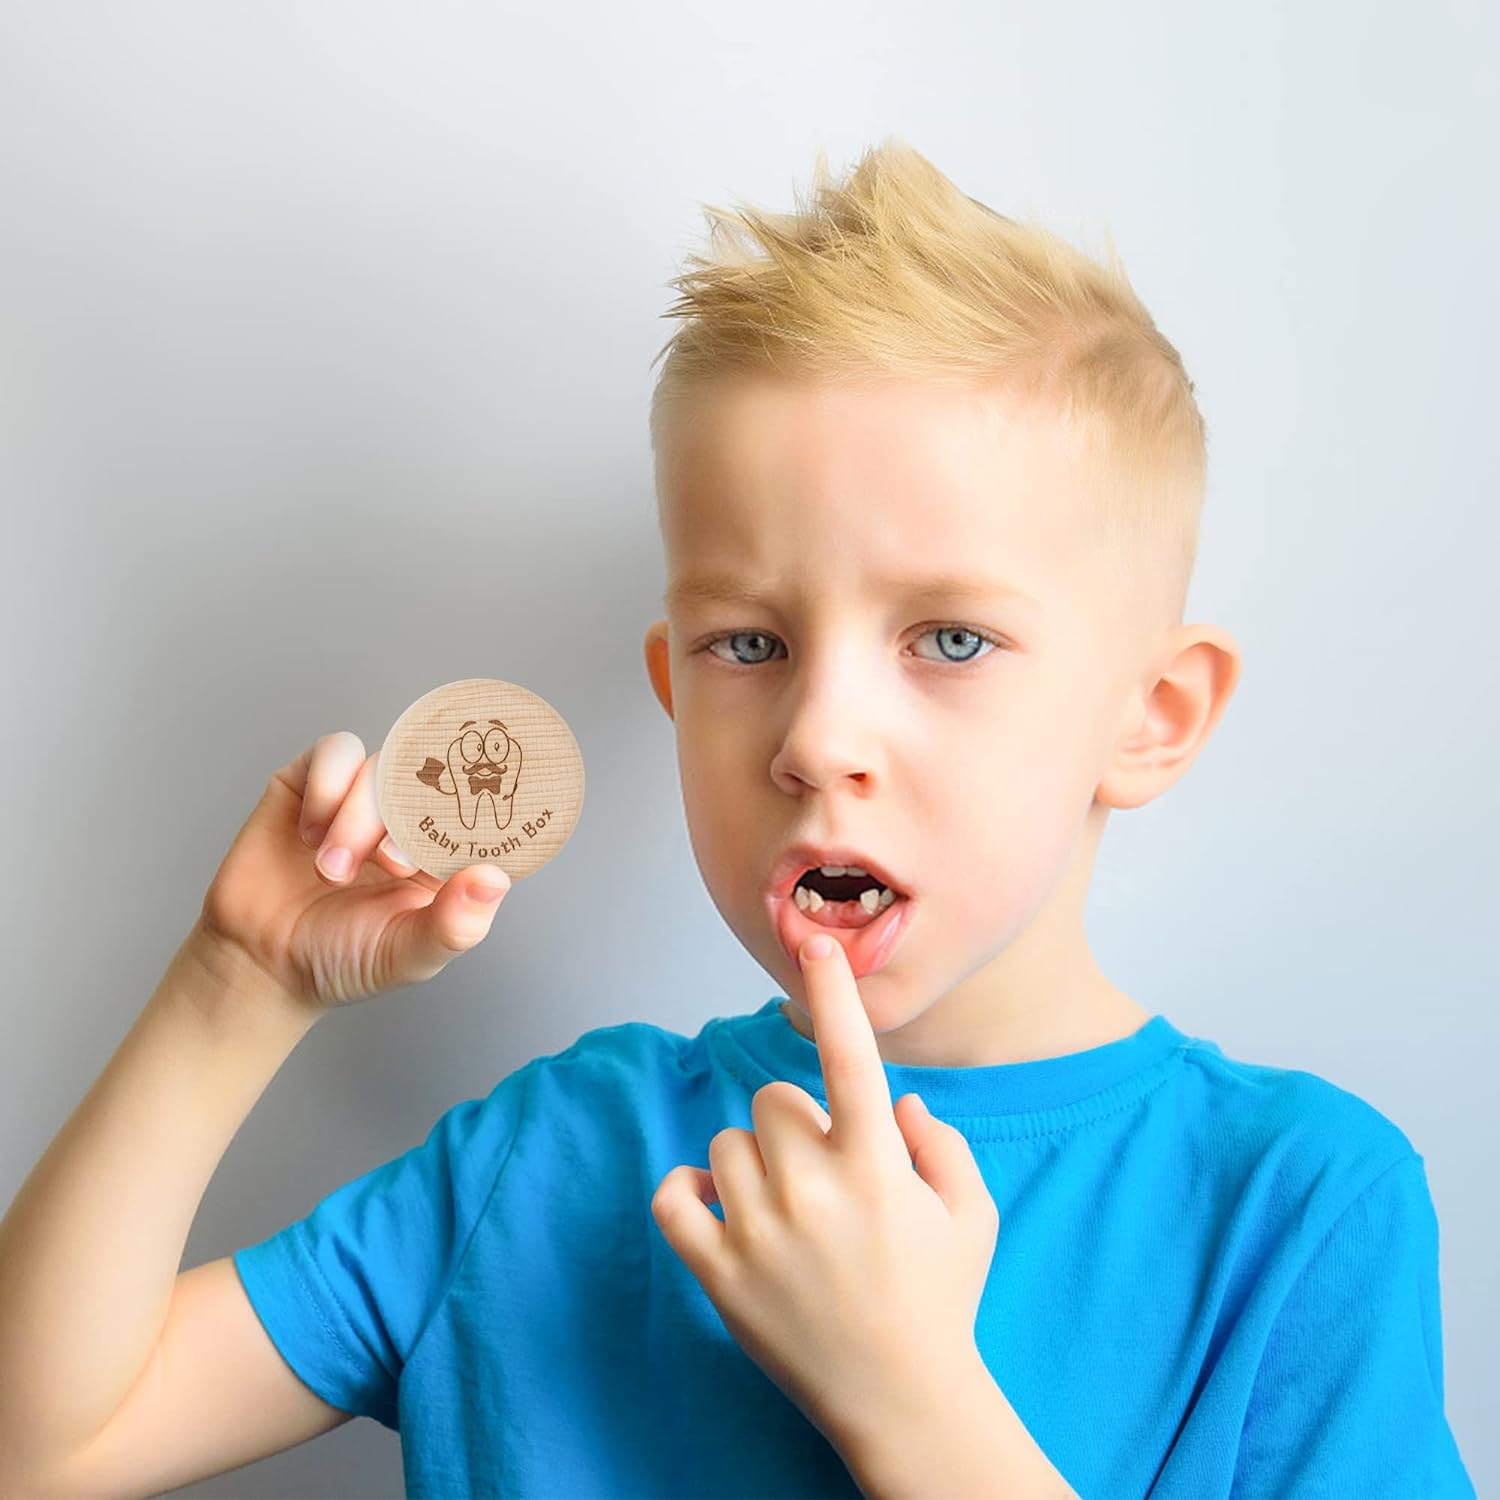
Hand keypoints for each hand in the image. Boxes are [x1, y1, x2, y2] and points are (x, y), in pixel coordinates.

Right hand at [195, 730, 511, 1012]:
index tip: (478, 814)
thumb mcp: (408, 955)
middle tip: (389, 865)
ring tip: (332, 871)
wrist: (263, 962)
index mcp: (446, 854)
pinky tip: (310, 836)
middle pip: (432, 779)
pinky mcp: (314, 782)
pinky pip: (336, 752)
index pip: (482, 809)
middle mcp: (410, 818)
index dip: (482, 807)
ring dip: (359, 816)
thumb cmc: (345, 958)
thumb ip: (455, 924)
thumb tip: (496, 879)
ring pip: (383, 766)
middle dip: (409, 820)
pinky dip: (327, 790)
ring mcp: (363, 796)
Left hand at [650, 931, 1000, 1456]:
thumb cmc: (942, 1302)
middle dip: (797, 1125)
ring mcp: (760, 1232)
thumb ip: (943, 1144)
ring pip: (727, 1144)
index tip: (814, 942)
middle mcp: (815, 1190)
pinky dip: (689, 1193)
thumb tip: (900, 1104)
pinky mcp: (720, 1274)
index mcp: (878, 1166)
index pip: (849, 1057)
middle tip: (824, 1173)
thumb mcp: (973, 1215)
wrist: (904, 1403)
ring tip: (786, 1210)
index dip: (832, 993)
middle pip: (774, 1102)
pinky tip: (719, 1207)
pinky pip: (674, 1199)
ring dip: (752, 1163)